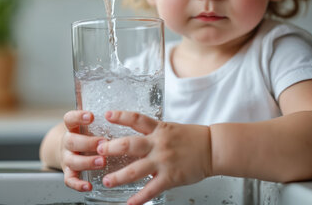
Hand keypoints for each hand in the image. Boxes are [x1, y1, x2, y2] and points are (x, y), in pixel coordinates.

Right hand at [60, 110, 106, 191]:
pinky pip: (70, 180)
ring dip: (87, 162)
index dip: (79, 117)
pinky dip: (78, 185)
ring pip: (72, 160)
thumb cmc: (86, 136)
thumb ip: (102, 123)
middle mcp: (68, 142)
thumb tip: (126, 116)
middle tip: (103, 143)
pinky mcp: (68, 172)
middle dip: (88, 142)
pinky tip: (88, 186)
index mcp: (73, 128)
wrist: (69, 150)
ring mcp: (67, 158)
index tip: (91, 116)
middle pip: (71, 141)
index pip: (70, 119)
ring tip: (102, 161)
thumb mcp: (90, 127)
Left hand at [96, 110, 211, 204]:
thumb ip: (153, 132)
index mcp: (159, 129)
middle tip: (98, 150)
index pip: (136, 119)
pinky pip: (151, 189)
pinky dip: (139, 198)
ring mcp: (163, 161)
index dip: (121, 116)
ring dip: (119, 176)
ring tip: (107, 181)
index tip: (107, 115)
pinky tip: (130, 203)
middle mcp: (158, 144)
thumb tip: (136, 133)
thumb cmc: (193, 138)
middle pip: (130, 144)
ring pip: (136, 170)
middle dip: (112, 148)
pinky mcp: (170, 177)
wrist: (213, 149)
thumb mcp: (171, 129)